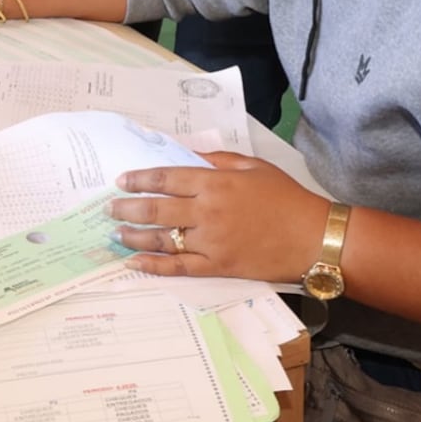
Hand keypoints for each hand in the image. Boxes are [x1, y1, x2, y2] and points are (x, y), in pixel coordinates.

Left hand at [109, 153, 329, 281]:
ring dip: (135, 237)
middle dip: (128, 208)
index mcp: (215, 183)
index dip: (140, 179)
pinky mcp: (217, 267)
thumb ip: (218, 159)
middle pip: (157, 209)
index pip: (167, 178)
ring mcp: (210, 242)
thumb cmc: (284, 197)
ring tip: (116, 234)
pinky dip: (153, 266)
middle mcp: (207, 212)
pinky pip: (178, 268)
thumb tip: (187, 153)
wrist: (311, 236)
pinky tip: (135, 263)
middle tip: (109, 208)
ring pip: (162, 240)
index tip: (122, 180)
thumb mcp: (252, 166)